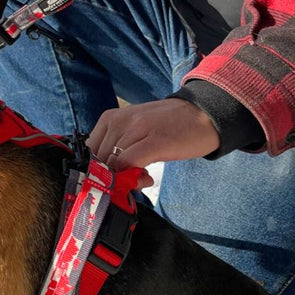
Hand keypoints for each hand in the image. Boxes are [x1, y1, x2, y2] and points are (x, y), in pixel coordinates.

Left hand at [86, 99, 220, 189]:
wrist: (205, 113)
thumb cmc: (168, 125)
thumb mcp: (134, 129)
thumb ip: (116, 147)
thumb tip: (103, 174)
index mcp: (110, 118)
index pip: (88, 151)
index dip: (96, 170)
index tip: (110, 178)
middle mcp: (119, 121)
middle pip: (98, 159)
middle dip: (110, 177)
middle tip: (128, 181)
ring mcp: (137, 129)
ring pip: (112, 163)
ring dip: (123, 179)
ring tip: (140, 178)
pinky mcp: (155, 141)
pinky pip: (130, 164)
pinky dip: (133, 178)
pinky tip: (146, 179)